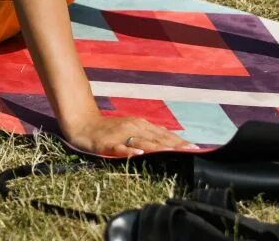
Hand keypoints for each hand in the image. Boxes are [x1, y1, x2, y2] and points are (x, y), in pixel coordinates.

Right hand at [63, 113, 200, 157]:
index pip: (164, 134)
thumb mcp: (132, 130)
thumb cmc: (110, 130)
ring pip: (142, 141)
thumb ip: (149, 137)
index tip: (196, 148)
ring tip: (171, 151)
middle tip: (191, 150)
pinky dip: (129, 150)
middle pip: (157, 137)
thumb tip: (172, 143)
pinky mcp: (107, 143)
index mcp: (141, 125)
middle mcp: (133, 127)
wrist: (83, 125)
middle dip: (175, 144)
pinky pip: (119, 147)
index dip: (180, 141)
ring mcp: (120, 134)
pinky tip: (137, 154)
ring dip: (157, 146)